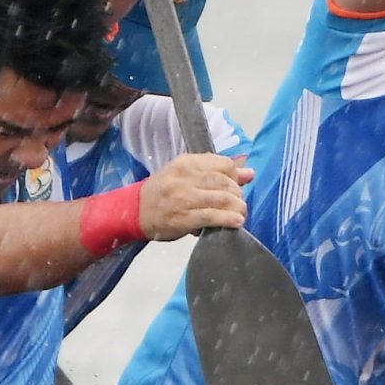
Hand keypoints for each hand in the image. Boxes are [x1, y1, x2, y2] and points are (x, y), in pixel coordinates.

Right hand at [137, 153, 253, 239]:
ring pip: (220, 198)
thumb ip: (217, 173)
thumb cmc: (162, 192)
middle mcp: (184, 177)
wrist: (134, 211)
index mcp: (186, 162)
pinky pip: (211, 216)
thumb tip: (250, 173)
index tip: (237, 186)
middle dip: (237, 194)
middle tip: (239, 204)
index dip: (235, 176)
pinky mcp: (182, 218)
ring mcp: (182, 198)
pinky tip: (236, 222)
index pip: (222, 163)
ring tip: (241, 214)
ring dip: (237, 207)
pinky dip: (227, 219)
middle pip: (224, 181)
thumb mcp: (186, 176)